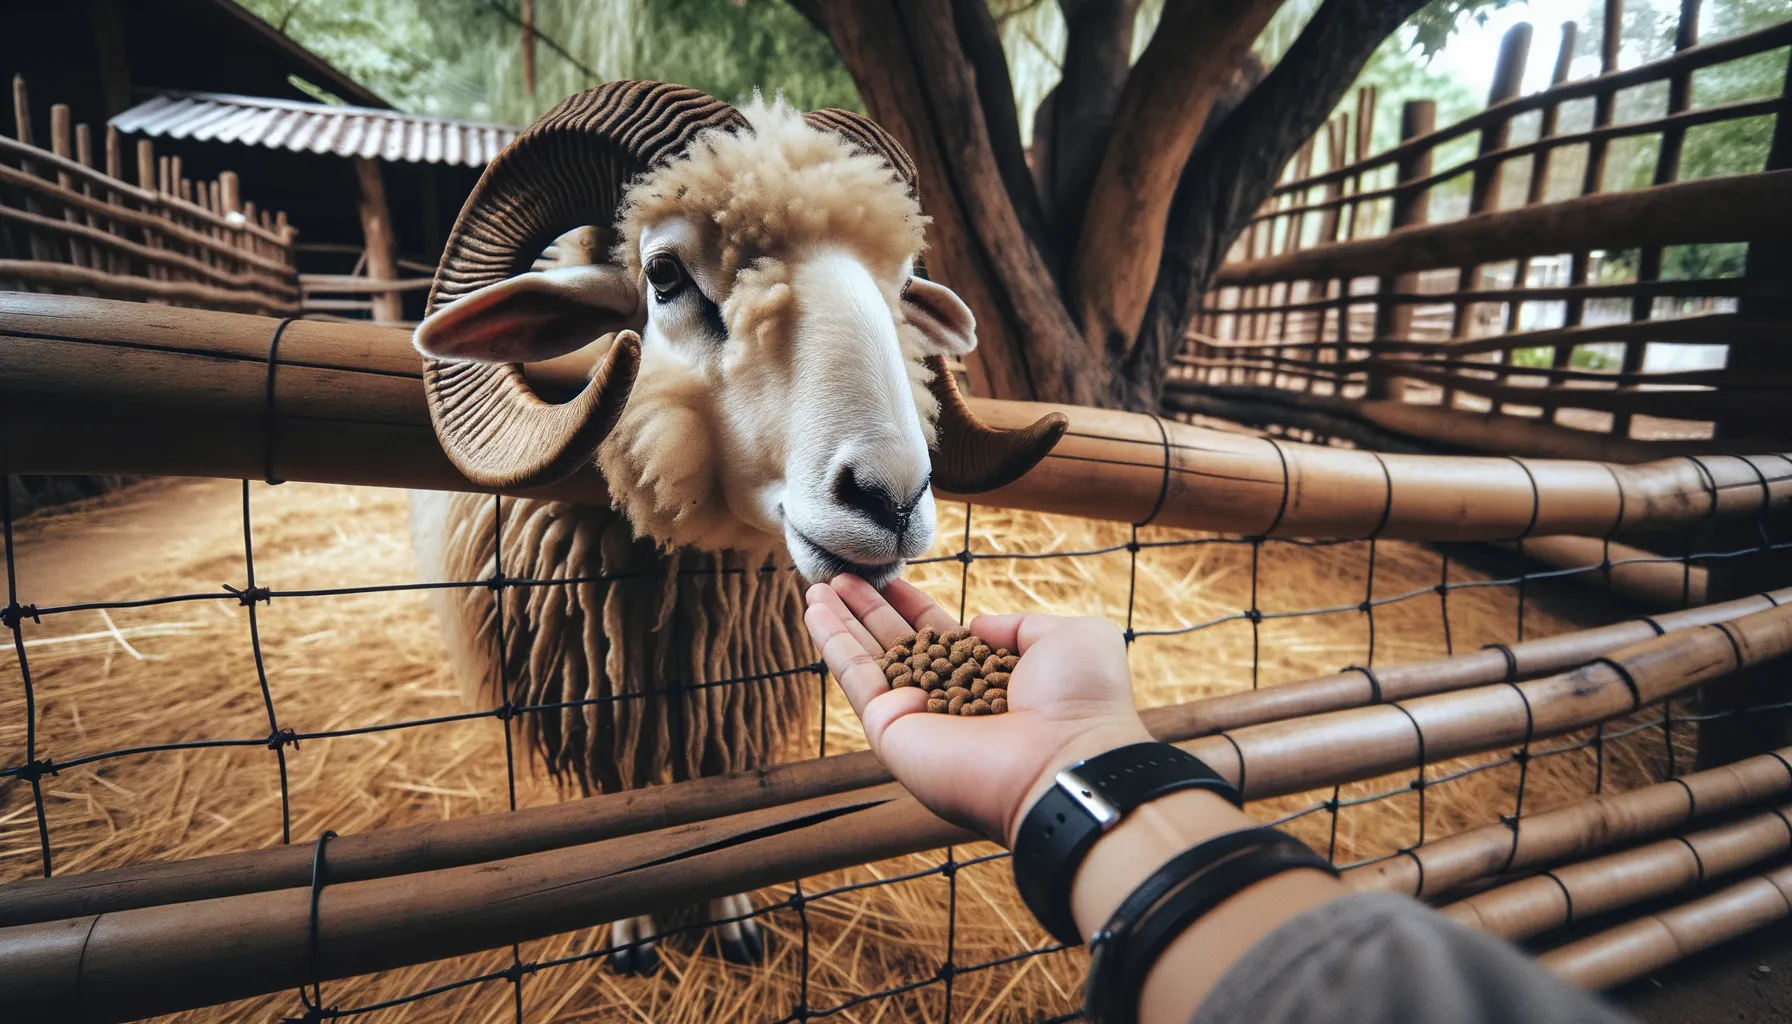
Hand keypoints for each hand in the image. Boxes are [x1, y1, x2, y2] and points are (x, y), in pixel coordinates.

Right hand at [804, 574, 1151, 844]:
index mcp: (991, 680)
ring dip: (841, 622)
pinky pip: (855, 680)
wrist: (1067, 759)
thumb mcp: (1068, 639)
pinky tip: (813, 611)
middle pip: (898, 646)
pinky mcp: (891, 730)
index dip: (913, 606)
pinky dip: (832, 643)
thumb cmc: (1080, 703)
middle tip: (843, 577)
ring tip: (817, 585)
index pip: (942, 637)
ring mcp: (918, 718)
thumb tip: (977, 624)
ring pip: (869, 660)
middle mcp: (950, 701)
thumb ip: (1020, 625)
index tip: (890, 578)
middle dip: (870, 610)